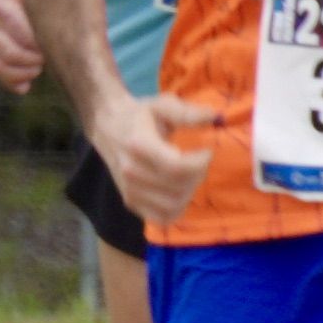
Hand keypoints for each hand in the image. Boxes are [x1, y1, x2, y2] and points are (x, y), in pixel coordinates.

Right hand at [97, 90, 226, 223]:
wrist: (107, 127)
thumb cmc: (140, 115)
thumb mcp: (162, 104)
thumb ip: (187, 113)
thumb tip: (214, 117)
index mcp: (139, 145)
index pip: (176, 168)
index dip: (200, 164)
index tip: (206, 151)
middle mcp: (131, 171)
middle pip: (178, 188)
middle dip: (198, 176)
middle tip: (199, 161)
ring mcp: (129, 190)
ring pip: (172, 206)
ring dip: (190, 192)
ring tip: (190, 175)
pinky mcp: (130, 202)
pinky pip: (161, 218)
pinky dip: (177, 209)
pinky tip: (180, 191)